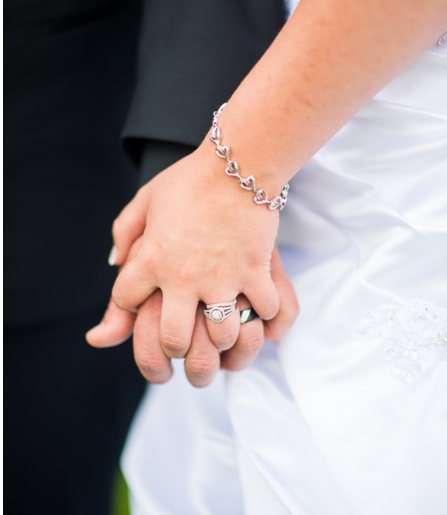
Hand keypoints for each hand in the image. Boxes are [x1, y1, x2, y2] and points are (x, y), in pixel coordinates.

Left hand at [109, 148, 282, 357]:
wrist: (238, 163)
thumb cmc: (191, 178)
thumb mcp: (146, 200)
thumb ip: (125, 232)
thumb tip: (115, 263)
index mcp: (151, 258)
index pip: (125, 303)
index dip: (130, 307)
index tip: (145, 301)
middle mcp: (183, 277)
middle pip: (173, 340)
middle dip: (178, 350)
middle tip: (186, 348)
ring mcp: (222, 277)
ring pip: (220, 336)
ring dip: (223, 339)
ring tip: (226, 330)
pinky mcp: (255, 271)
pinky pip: (263, 311)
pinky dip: (264, 314)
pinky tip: (260, 304)